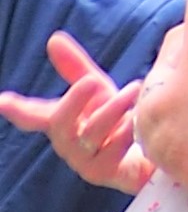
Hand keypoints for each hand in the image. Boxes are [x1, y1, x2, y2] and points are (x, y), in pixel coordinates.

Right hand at [0, 31, 148, 189]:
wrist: (149, 149)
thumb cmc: (116, 119)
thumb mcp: (98, 90)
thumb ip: (75, 67)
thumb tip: (53, 38)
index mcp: (63, 122)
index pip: (33, 115)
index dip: (17, 108)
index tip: (1, 101)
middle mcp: (68, 143)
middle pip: (59, 123)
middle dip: (73, 100)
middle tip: (93, 80)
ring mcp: (84, 161)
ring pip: (91, 134)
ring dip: (113, 109)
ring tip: (133, 89)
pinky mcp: (105, 173)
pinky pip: (112, 151)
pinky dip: (127, 130)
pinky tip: (138, 119)